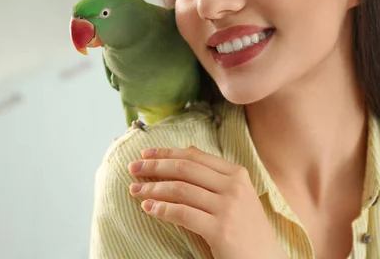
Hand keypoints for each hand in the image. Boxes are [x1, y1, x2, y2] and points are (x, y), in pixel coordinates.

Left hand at [128, 145, 287, 258]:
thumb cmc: (247, 228)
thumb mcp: (237, 195)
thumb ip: (215, 174)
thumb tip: (188, 150)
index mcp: (237, 174)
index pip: (195, 156)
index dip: (168, 153)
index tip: (146, 153)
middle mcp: (234, 186)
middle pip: (185, 168)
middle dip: (155, 166)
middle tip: (133, 167)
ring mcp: (228, 207)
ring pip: (181, 189)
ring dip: (153, 188)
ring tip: (135, 190)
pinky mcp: (220, 229)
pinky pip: (183, 214)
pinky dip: (162, 210)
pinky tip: (148, 208)